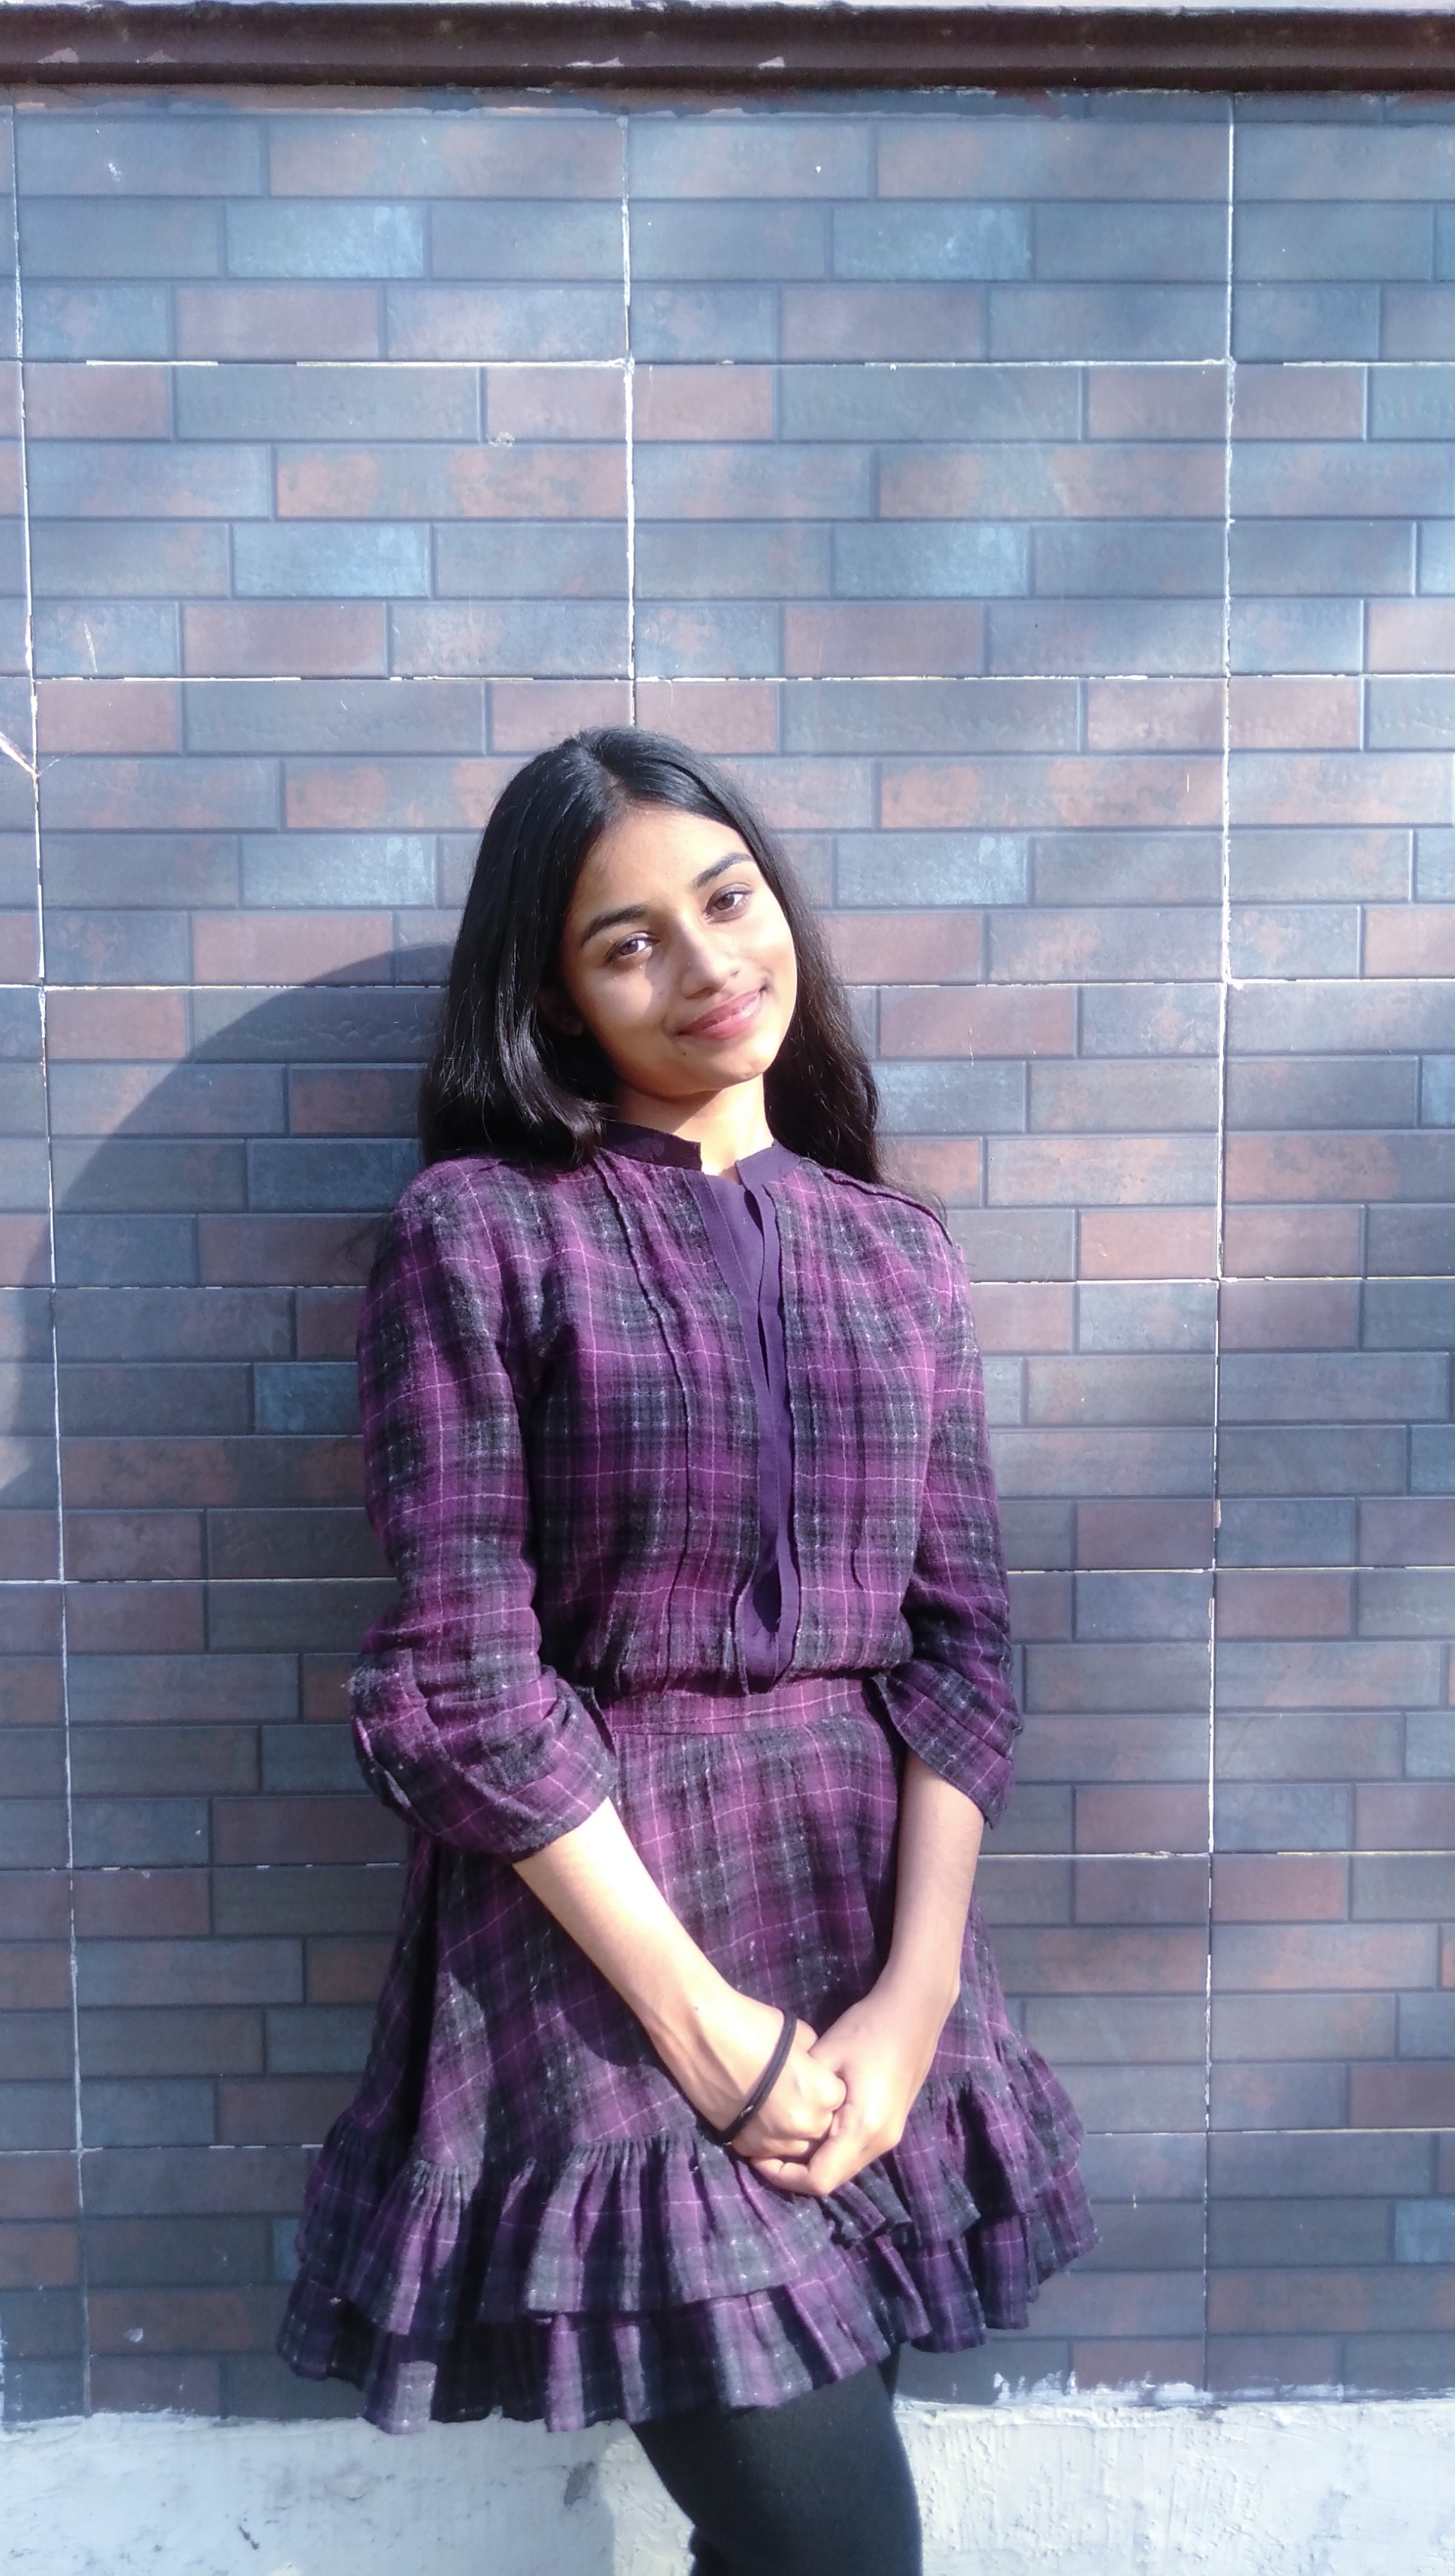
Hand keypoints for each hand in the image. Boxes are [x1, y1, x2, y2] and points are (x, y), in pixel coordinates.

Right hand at [660, 1987, 845, 2162]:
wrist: (702, 2034)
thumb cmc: (753, 2025)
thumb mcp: (800, 2035)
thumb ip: (815, 2061)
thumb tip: (816, 2072)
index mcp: (823, 2094)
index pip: (840, 2102)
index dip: (826, 2088)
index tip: (814, 2077)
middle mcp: (803, 2125)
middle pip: (821, 2129)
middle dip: (814, 2113)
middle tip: (796, 2093)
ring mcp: (773, 2140)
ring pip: (796, 2148)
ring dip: (793, 2132)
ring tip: (778, 2107)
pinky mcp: (746, 2147)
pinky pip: (768, 2152)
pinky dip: (768, 2137)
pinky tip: (759, 2116)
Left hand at [746, 1970, 955, 2198]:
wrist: (915, 2009)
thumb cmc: (868, 2027)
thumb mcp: (825, 2055)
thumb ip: (801, 2092)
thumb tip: (774, 2113)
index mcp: (863, 2128)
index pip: (819, 2180)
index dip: (783, 2177)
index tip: (756, 2156)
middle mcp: (880, 2142)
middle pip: (832, 2179)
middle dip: (795, 2172)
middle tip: (764, 2147)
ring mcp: (890, 2136)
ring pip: (843, 2167)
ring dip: (813, 2160)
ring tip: (784, 2136)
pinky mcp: (890, 2126)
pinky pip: (854, 2151)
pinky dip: (830, 2148)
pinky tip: (811, 2124)